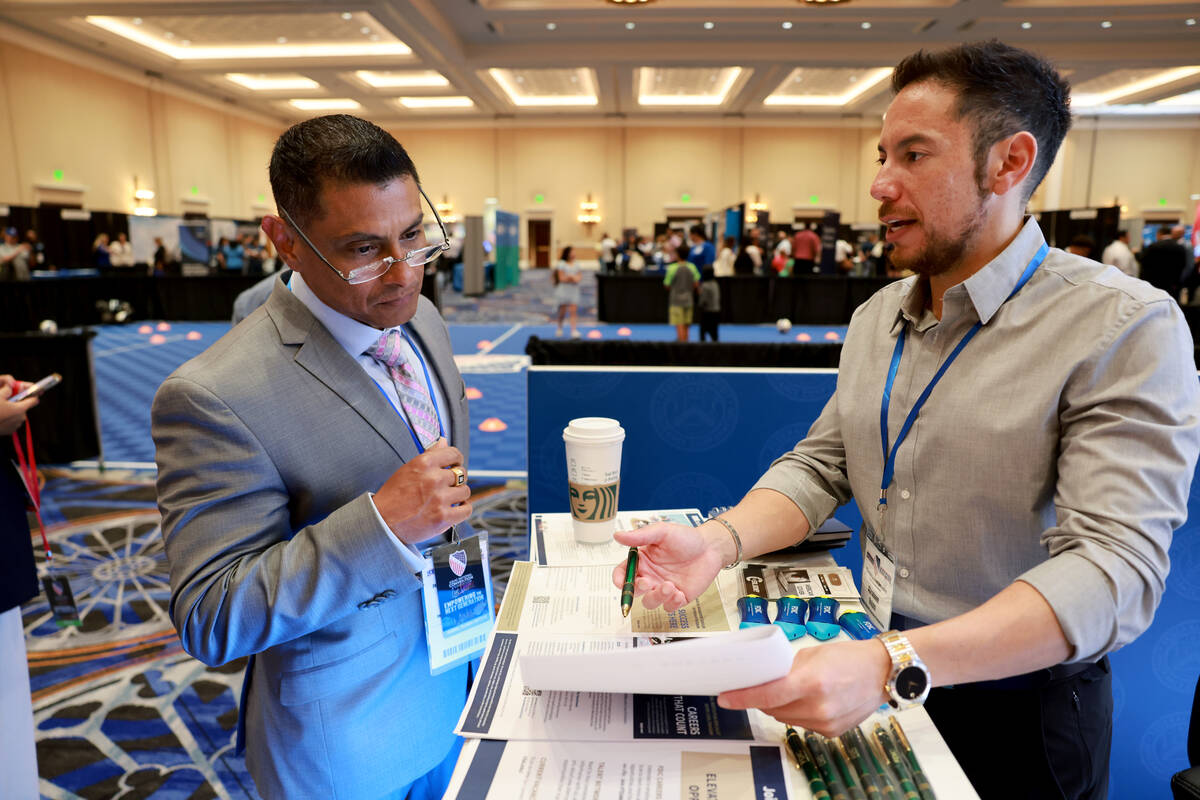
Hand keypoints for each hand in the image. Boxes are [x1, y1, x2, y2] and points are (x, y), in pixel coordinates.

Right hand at [0, 377, 38, 435]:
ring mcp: (16, 425)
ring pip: (17, 414)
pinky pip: (12, 422)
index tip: (29, 392)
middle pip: (23, 407)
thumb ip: (7, 390)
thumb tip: (11, 387)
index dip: (32, 395)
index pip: (34, 400)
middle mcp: (21, 417)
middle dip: (17, 403)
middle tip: (6, 401)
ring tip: (1, 410)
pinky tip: (0, 416)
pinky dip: (8, 418)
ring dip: (12, 411)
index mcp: (20, 408)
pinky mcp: (11, 431)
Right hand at [374, 438, 471, 543]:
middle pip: (461, 473)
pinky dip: (462, 509)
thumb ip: (429, 454)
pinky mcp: (443, 517)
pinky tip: (455, 508)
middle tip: (447, 485)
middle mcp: (433, 479)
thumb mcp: (408, 468)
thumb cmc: (393, 496)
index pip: (454, 454)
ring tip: (447, 498)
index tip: (455, 465)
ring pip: (465, 491)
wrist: (383, 522)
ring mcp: (440, 499)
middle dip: (456, 479)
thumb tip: (443, 441)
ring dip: (458, 495)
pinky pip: (466, 509)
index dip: (456, 460)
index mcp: (424, 463)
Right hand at [609, 522, 725, 610]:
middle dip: (637, 590)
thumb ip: (640, 536)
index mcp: (643, 561)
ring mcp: (663, 588)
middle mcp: (650, 576)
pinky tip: (679, 593)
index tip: (621, 582)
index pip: (623, 573)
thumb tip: (617, 535)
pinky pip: (668, 607)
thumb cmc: (687, 537)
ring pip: (649, 602)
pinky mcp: (677, 597)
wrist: (711, 547)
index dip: (619, 579)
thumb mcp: (662, 532)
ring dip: (656, 597)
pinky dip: (672, 603)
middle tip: (647, 582)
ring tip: (670, 586)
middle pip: (634, 591)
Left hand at [717, 639, 890, 737]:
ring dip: (781, 707)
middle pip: (773, 710)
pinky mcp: (832, 732)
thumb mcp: (812, 654)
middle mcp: (819, 706)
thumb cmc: (849, 657)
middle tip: (763, 685)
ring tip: (795, 690)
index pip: (767, 696)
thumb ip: (786, 669)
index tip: (726, 698)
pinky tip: (810, 700)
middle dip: (764, 699)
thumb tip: (764, 680)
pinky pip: (803, 724)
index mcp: (812, 682)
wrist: (882, 671)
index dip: (743, 698)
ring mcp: (826, 722)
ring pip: (786, 719)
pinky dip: (799, 713)